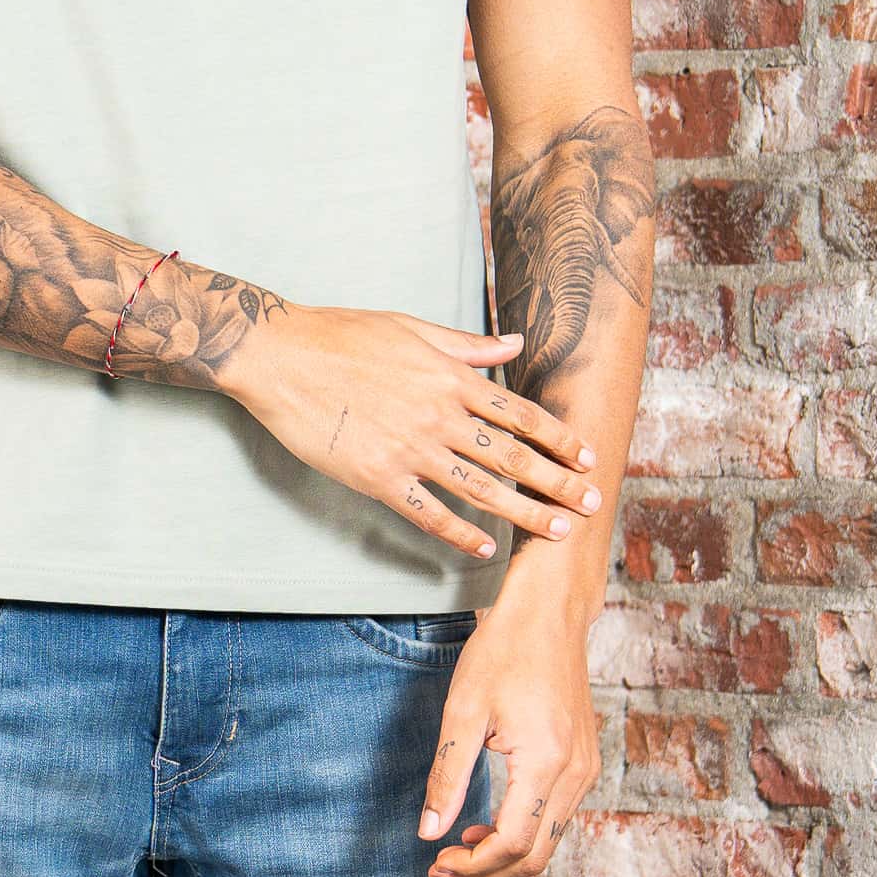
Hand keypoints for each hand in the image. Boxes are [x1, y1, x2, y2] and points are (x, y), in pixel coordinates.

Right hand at [227, 303, 600, 560]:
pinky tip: (484, 549)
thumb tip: (515, 341)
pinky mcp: (378, 478)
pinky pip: (429, 513)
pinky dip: (460, 534)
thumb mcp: (410, 327)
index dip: (559, 437)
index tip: (588, 455)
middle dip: (559, 482)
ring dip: (526, 512)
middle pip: (513, 456)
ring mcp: (410, 449)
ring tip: (559, 531)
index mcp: (450, 376)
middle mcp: (439, 415)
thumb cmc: (343, 334)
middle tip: (592, 503)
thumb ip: (466, 344)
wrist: (283, 356)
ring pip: (482, 490)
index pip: (520, 412)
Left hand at [417, 590, 601, 876]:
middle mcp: (576, 773)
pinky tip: (491, 819)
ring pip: (549, 841)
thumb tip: (430, 830)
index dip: (473, 864)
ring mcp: (586, 769)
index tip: (437, 861)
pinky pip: (557, 816)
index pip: (513, 843)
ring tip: (461, 843)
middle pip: (535, 855)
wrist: (548, 609)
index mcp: (547, 761)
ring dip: (505, 854)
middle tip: (443, 864)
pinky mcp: (585, 761)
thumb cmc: (504, 647)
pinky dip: (524, 830)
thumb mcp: (463, 708)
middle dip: (487, 871)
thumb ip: (448, 773)